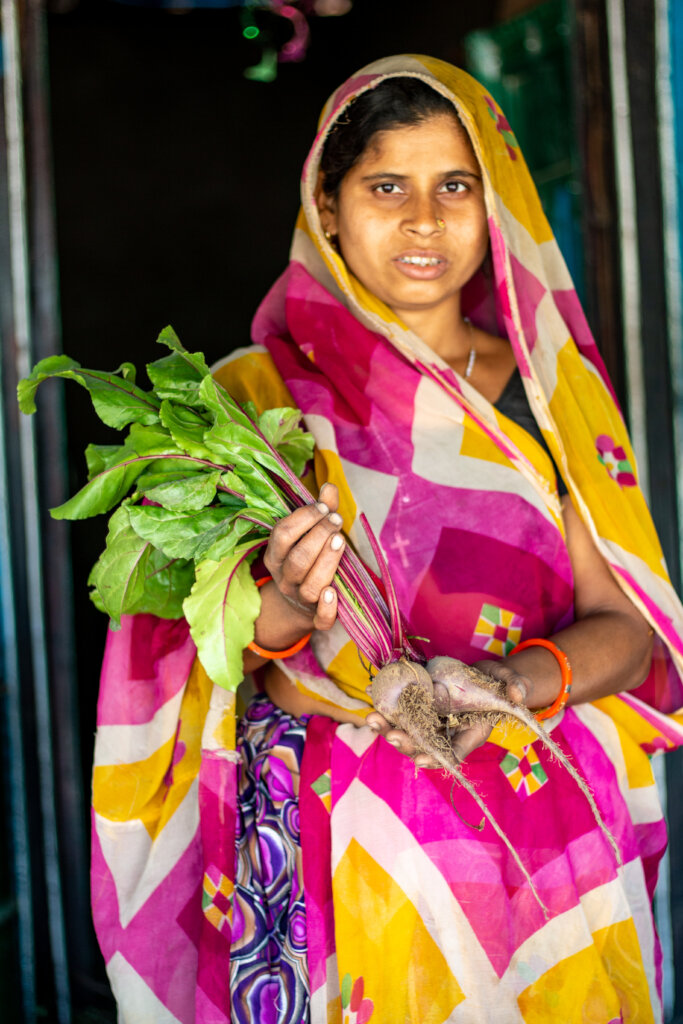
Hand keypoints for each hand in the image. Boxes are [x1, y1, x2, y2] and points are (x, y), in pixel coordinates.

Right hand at [263, 482, 343, 633]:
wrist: (299, 603)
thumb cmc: (307, 558)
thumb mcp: (308, 534)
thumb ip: (321, 511)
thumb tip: (329, 486)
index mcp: (276, 555)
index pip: (282, 534)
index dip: (304, 518)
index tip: (324, 508)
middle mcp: (284, 579)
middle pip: (297, 559)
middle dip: (318, 536)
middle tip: (336, 520)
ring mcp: (299, 599)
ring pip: (310, 586)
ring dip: (326, 562)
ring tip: (340, 541)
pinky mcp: (317, 618)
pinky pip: (321, 619)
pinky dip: (328, 608)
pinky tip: (335, 592)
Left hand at [364, 658, 529, 765]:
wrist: (485, 678)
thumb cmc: (499, 686)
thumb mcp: (511, 683)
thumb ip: (516, 686)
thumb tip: (517, 692)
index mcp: (468, 735)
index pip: (452, 753)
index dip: (437, 758)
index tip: (423, 759)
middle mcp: (446, 732)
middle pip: (422, 745)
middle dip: (406, 743)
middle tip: (393, 736)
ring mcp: (431, 720)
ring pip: (406, 731)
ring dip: (388, 727)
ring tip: (372, 719)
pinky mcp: (420, 706)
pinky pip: (400, 711)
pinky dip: (386, 707)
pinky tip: (371, 697)